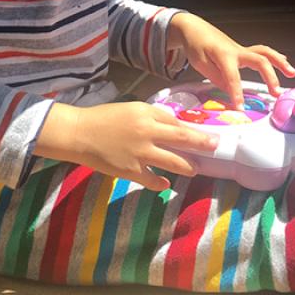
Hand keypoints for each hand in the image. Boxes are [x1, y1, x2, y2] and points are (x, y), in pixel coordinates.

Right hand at [35, 100, 217, 191]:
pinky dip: (161, 184)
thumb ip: (151, 117)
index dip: (194, 129)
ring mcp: (140, 154)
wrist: (79, 133)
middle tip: (215, 147)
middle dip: (201, 144)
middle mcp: (147, 132)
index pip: (176, 122)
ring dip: (187, 166)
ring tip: (194, 169)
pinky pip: (153, 180)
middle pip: (182, 139)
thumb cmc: (104, 117)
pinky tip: (166, 184)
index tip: (208, 133)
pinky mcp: (131, 171)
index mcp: (146, 114)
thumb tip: (172, 126)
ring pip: (174, 162)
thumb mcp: (130, 109)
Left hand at [167, 13, 294, 108]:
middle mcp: (236, 51)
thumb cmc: (197, 45)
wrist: (195, 29)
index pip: (232, 77)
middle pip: (259, 61)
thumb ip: (218, 78)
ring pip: (265, 53)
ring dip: (280, 63)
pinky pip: (262, 53)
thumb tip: (232, 92)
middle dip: (270, 77)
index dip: (237, 93)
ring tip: (292, 73)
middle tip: (275, 93)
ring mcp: (242, 50)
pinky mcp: (243, 51)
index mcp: (223, 55)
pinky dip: (275, 58)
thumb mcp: (201, 65)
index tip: (241, 108)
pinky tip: (284, 64)